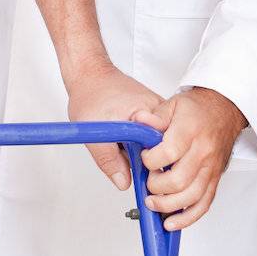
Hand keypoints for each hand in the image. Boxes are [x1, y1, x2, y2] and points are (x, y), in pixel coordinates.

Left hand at [66, 61, 163, 191]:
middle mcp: (159, 112)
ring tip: (127, 153)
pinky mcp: (154, 117)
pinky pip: (155, 140)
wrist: (90, 74)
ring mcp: (159, 115)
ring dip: (147, 156)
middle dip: (151, 163)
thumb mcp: (94, 131)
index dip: (153, 166)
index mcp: (148, 112)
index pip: (164, 147)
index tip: (144, 177)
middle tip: (132, 166)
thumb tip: (124, 182)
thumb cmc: (91, 94)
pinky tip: (131, 148)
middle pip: (166, 150)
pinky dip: (144, 149)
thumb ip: (108, 159)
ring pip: (161, 147)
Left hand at [133, 87, 247, 229]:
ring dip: (168, 206)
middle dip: (156, 186)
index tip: (144, 158)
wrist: (225, 109)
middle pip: (178, 180)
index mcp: (189, 131)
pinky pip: (204, 204)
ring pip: (191, 196)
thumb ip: (154, 117)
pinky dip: (188, 217)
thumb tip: (139, 121)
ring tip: (152, 204)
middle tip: (147, 182)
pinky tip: (172, 222)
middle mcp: (202, 152)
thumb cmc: (198, 109)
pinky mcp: (215, 179)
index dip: (150, 160)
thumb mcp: (173, 104)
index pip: (168, 153)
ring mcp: (210, 168)